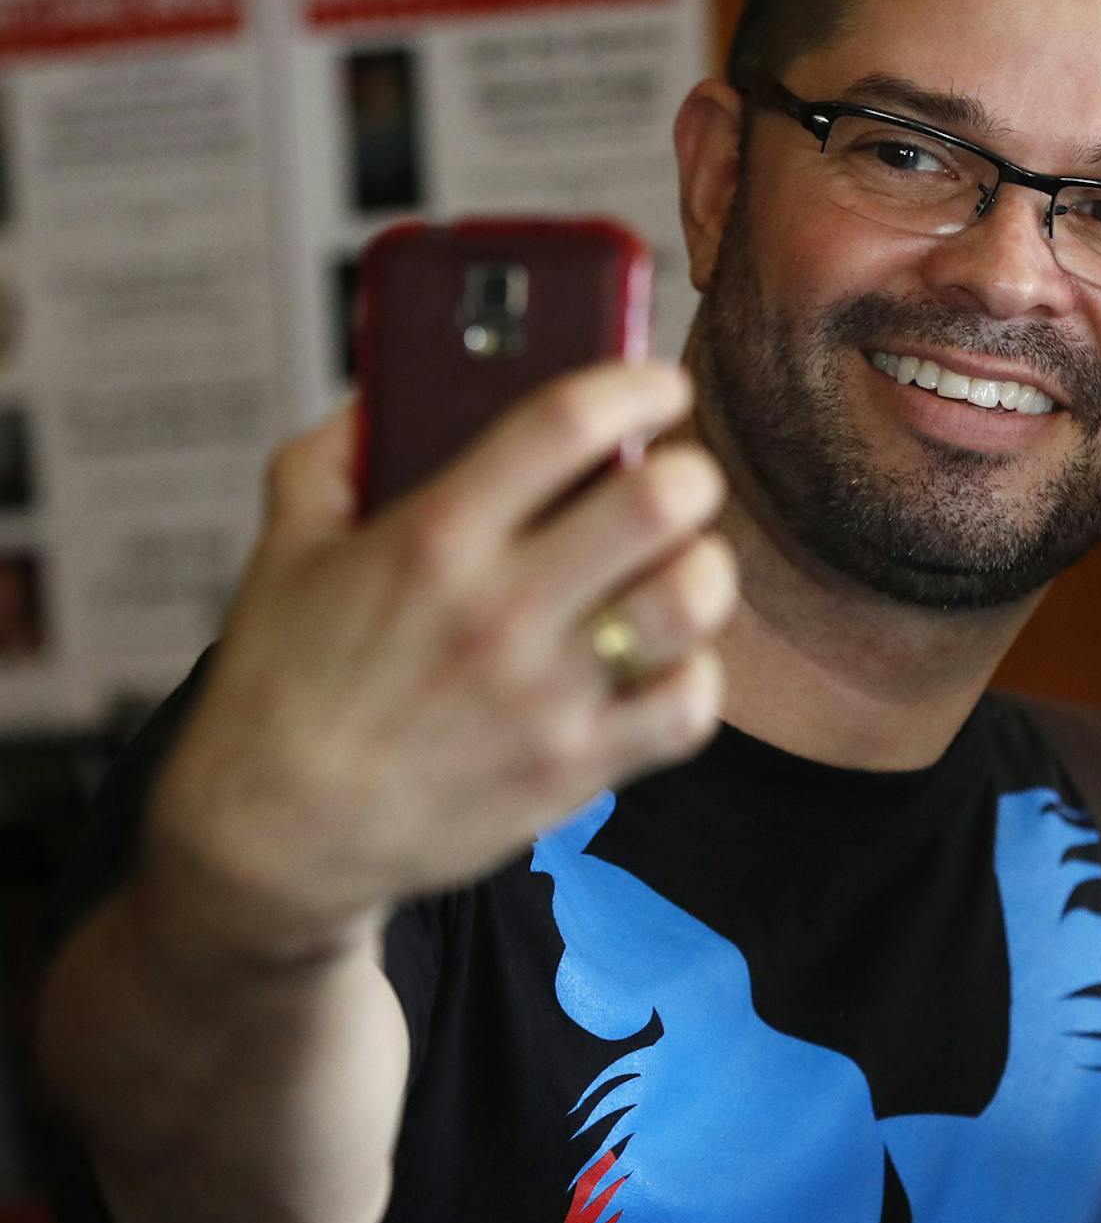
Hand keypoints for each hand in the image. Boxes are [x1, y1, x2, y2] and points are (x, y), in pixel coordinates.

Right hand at [141, 361, 734, 960]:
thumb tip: (392, 389)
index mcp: (429, 538)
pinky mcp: (574, 767)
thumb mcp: (283, 549)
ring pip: (691, 600)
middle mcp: (496, 611)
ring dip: (705, 568)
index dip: (636, 385)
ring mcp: (543, 694)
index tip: (661, 385)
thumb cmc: (283, 684)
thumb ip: (331, 456)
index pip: (564, 423)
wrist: (274, 837)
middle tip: (679, 479)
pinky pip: (690, 706)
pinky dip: (698, 674)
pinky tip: (666, 658)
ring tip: (681, 564)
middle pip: (656, 504)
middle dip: (690, 475)